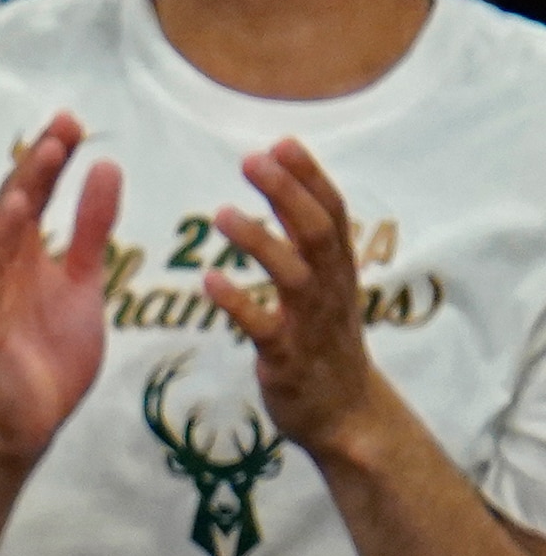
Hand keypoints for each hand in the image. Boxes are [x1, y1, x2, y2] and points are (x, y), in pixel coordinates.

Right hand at [0, 111, 118, 464]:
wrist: (36, 420)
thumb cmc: (53, 351)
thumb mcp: (85, 279)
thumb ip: (93, 228)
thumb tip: (106, 168)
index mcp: (24, 256)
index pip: (35, 197)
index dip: (52, 161)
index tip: (73, 122)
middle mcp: (2, 270)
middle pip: (13, 209)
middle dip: (35, 168)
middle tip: (61, 127)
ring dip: (14, 201)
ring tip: (38, 163)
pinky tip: (13, 220)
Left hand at [205, 141, 405, 471]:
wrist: (344, 414)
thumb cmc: (325, 344)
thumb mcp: (326, 289)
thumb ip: (307, 246)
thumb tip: (289, 194)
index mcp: (339, 270)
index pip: (332, 211)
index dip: (309, 176)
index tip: (281, 141)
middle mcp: (330, 290)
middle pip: (317, 230)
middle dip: (288, 192)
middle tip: (251, 158)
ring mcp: (311, 324)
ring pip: (293, 274)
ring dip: (260, 240)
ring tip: (221, 214)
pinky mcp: (287, 359)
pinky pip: (263, 327)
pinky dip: (238, 302)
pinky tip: (209, 281)